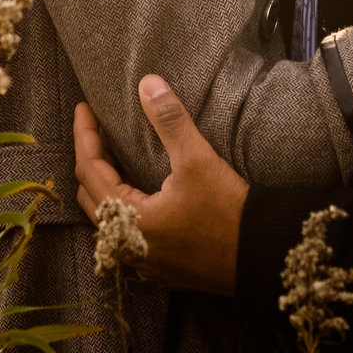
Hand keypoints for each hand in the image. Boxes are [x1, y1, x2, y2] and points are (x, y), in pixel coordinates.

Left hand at [73, 76, 247, 295]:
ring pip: (107, 219)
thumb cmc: (230, 214)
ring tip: (112, 155)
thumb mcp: (198, 161)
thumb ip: (169, 121)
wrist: (267, 258)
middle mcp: (128, 248)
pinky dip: (123, 208)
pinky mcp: (162, 269)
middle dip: (90, 158)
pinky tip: (137, 192)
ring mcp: (144, 263)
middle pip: (91, 196)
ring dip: (105, 185)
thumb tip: (147, 84)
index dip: (85, 135)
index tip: (85, 108)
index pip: (88, 170)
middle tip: (97, 129)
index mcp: (129, 222)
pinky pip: (127, 235)